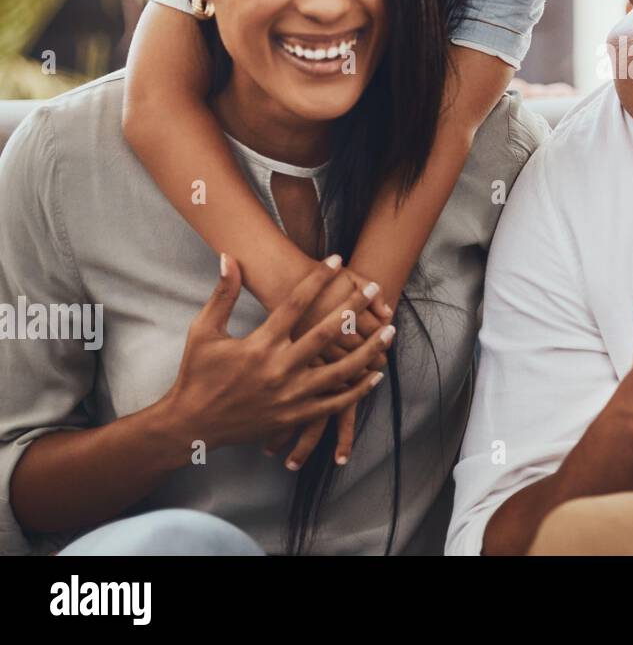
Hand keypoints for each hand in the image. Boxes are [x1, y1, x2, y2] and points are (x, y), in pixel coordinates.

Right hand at [163, 254, 393, 451]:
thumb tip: (229, 257)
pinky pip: (334, 403)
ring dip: (368, 350)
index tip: (337, 260)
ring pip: (340, 371)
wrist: (191, 426)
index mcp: (259, 345)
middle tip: (374, 287)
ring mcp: (290, 396)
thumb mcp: (204, 331)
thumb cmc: (197, 375)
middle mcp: (279, 369)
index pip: (296, 304)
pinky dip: (357, 389)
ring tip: (390, 331)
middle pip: (326, 333)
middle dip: (353, 308)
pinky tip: (375, 374)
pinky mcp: (295, 416)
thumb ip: (223, 294)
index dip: (318, 280)